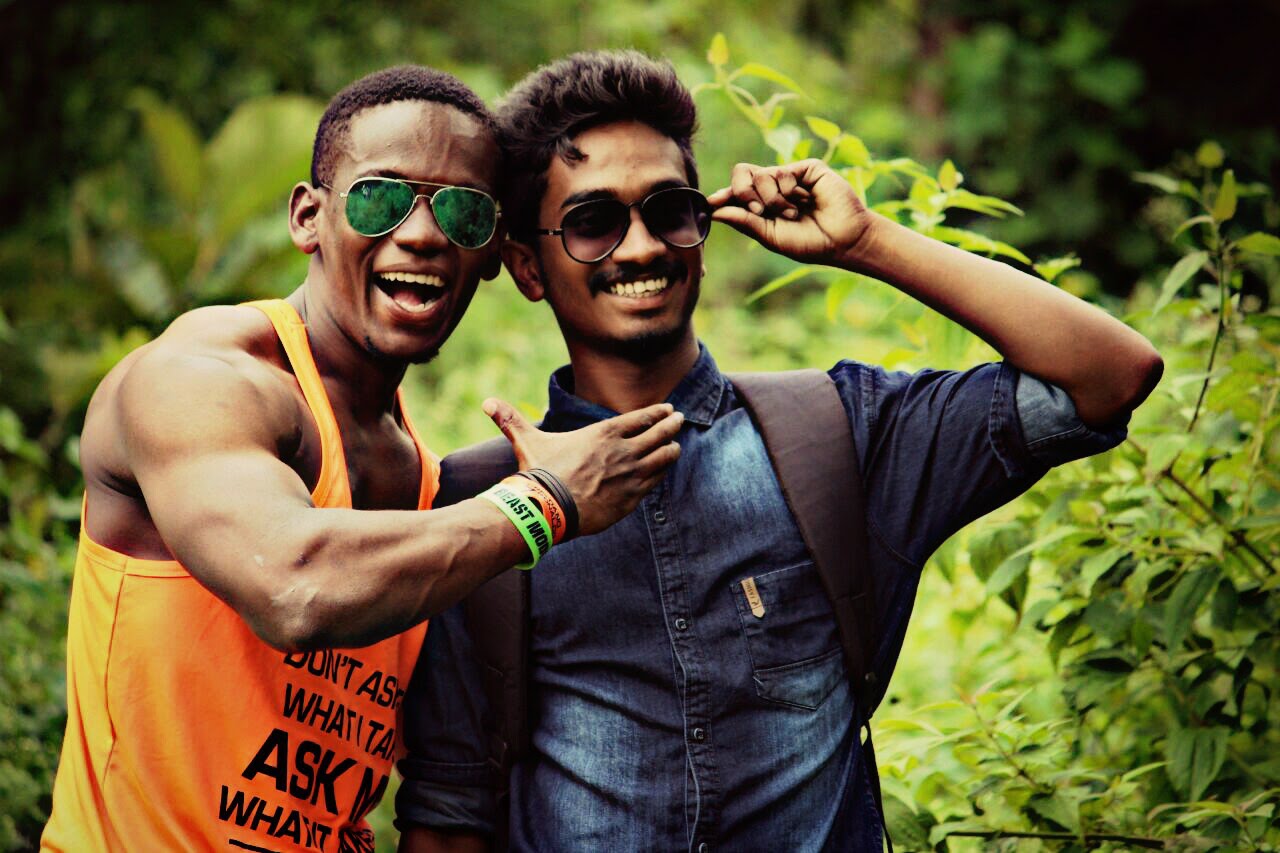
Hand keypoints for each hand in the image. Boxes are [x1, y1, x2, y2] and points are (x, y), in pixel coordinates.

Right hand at [482, 399, 682, 535]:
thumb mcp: (528, 442)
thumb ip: (512, 420)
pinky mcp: (632, 498)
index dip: (658, 412)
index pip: (642, 417)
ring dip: (671, 450)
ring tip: (675, 446)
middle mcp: (624, 451)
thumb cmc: (540, 473)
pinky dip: (661, 474)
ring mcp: (631, 475)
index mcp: (605, 433)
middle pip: (660, 434)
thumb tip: (486, 403)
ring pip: (663, 458)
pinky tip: (663, 471)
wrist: (548, 508)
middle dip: (671, 426)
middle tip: (679, 421)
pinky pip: (655, 482)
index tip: (669, 409)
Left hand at [707, 159, 873, 267]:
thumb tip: (714, 211)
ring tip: (793, 213)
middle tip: (760, 210)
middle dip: (744, 192)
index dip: (722, 196)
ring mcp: (790, 177)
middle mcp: (773, 188)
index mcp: (762, 206)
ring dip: (773, 199)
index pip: (735, 193)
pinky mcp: (807, 168)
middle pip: (741, 174)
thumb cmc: (810, 243)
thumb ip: (745, 221)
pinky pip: (782, 172)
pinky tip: (805, 201)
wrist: (843, 239)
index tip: (710, 203)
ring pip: (761, 174)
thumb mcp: (771, 236)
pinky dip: (789, 190)